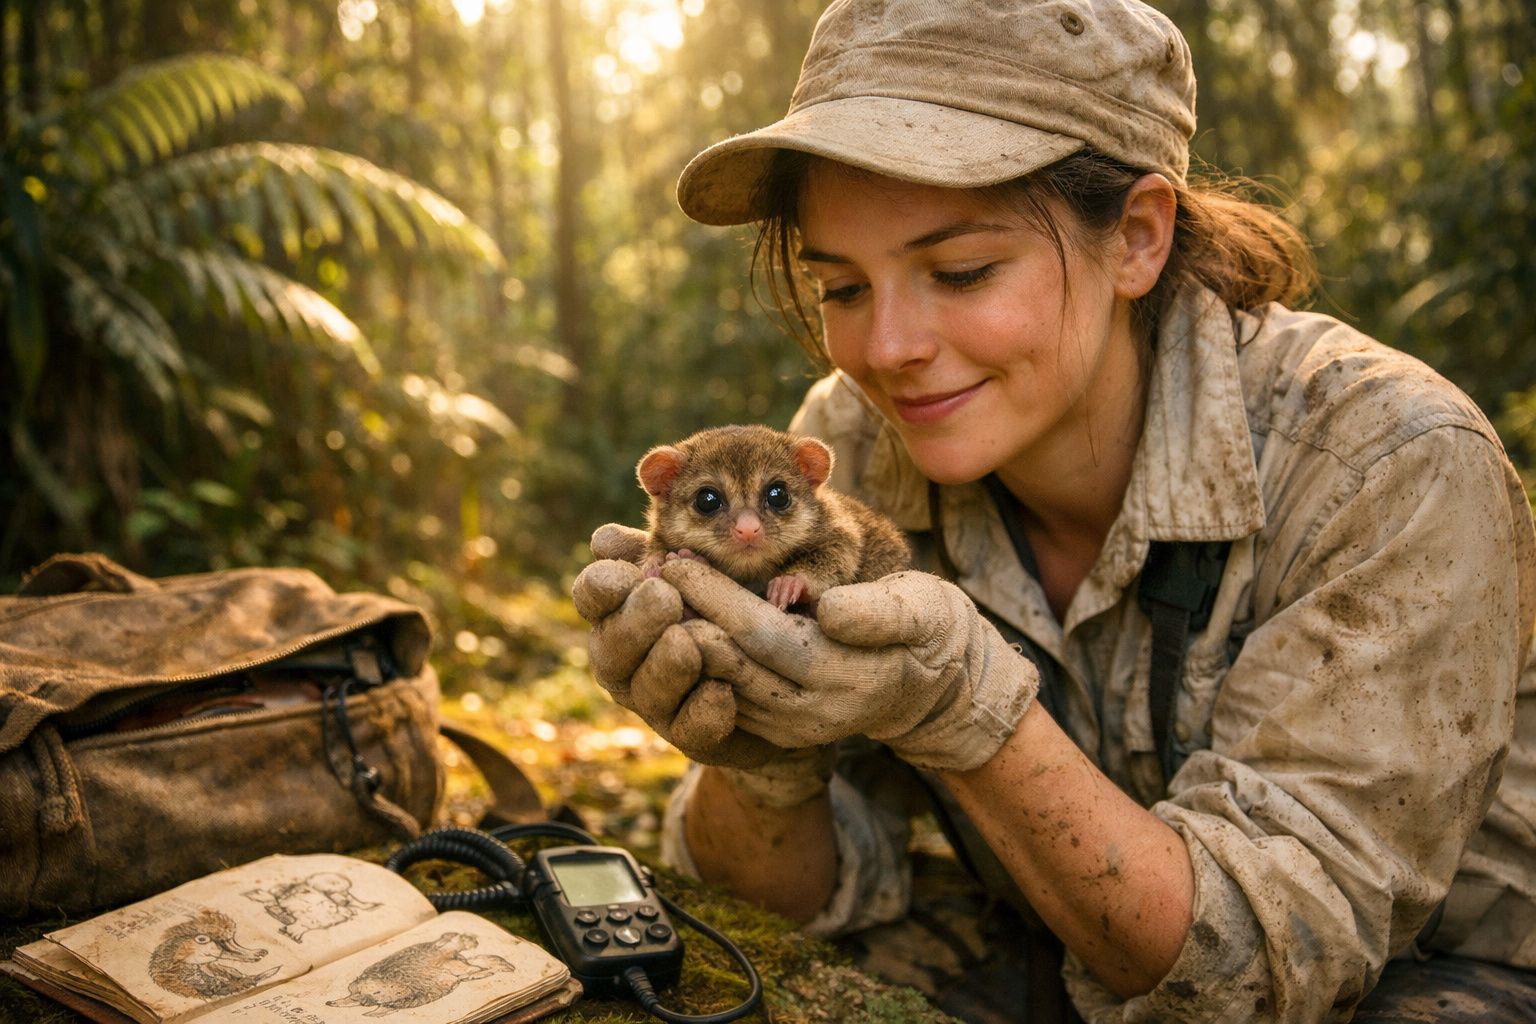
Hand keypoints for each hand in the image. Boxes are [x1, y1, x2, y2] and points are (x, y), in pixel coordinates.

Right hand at [571, 524, 783, 770]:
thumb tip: (603, 540)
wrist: (775, 680)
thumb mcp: (696, 570)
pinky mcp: (692, 737)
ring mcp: (654, 703)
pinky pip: (691, 728)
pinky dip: (705, 709)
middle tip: (664, 597)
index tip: (623, 574)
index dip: (603, 587)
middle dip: (637, 622)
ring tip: (688, 643)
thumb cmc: (721, 606)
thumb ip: (656, 550)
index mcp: (618, 612)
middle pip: (612, 645)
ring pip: (647, 688)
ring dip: (667, 664)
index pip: (593, 596)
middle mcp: (625, 661)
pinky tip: (723, 691)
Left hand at [662, 560, 1038, 771]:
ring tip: (647, 593)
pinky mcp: (780, 728)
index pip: (757, 634)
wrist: (938, 684)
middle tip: (641, 573)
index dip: (712, 596)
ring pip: (717, 681)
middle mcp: (808, 713)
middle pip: (725, 661)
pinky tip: (673, 622)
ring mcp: (791, 728)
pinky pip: (724, 694)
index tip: (674, 557)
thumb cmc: (930, 630)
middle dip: (680, 617)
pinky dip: (696, 659)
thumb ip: (876, 611)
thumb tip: (825, 609)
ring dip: (679, 639)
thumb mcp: (920, 611)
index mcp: (838, 677)